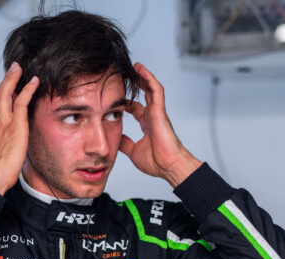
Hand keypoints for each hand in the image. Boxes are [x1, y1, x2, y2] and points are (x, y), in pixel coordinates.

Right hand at [0, 62, 38, 194]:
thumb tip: (6, 146)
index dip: (0, 99)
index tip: (7, 92)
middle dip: (5, 81)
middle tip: (12, 70)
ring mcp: (3, 122)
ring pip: (6, 93)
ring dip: (13, 78)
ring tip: (19, 68)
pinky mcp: (15, 125)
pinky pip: (21, 101)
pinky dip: (27, 89)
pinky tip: (33, 82)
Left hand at [119, 62, 201, 187]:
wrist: (169, 167)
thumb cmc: (157, 162)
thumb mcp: (133, 151)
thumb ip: (125, 143)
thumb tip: (115, 138)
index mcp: (147, 125)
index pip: (136, 109)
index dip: (127, 102)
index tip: (116, 97)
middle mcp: (153, 117)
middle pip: (145, 95)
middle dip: (136, 85)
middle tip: (125, 76)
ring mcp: (157, 113)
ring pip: (151, 89)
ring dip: (144, 77)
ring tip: (135, 65)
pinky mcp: (160, 111)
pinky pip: (156, 90)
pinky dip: (149, 78)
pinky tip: (141, 69)